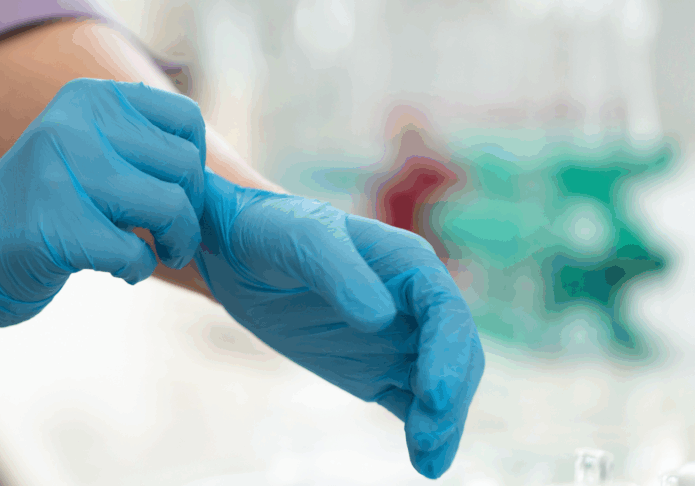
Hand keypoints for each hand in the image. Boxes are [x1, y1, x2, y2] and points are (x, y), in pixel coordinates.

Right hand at [0, 78, 205, 345]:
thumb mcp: (88, 148)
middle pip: (185, 165)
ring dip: (174, 243)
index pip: (185, 120)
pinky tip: (118, 269)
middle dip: (190, 212)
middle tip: (170, 237)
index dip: (194, 167)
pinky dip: (138, 269)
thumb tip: (213, 167)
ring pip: (170, 206)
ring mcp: (63, 172)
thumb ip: (140, 141)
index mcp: (90, 97)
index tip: (176, 196)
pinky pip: (136, 252)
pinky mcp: (56, 226)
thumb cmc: (47, 203)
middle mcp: (76, 123)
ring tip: (154, 253)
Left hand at [194, 171, 483, 478]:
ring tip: (429, 461)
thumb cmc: (274, 231)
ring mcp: (398, 341)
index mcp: (409, 265)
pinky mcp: (378, 371)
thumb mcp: (301, 241)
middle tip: (429, 437)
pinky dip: (421, 432)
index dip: (449, 351)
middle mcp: (414, 305)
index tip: (434, 392)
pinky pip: (410, 405)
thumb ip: (338, 273)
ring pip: (439, 387)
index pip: (445, 310)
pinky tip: (425, 462)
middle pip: (455, 354)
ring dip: (442, 423)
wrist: (239, 254)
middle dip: (450, 396)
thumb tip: (380, 317)